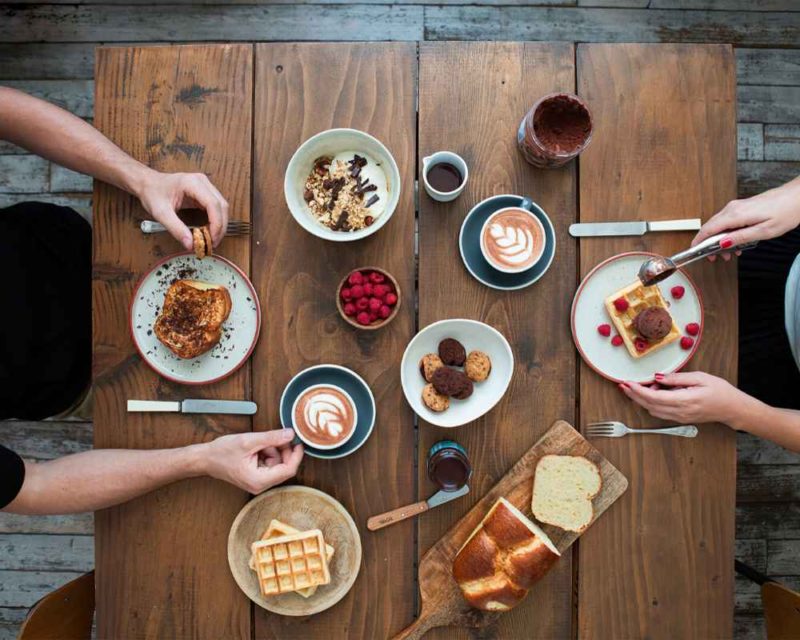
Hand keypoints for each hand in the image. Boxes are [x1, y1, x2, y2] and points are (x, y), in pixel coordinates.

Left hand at [134, 169, 228, 250]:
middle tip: (213, 243)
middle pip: (221, 206)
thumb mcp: (161, 213)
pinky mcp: (205, 191)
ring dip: (220, 224)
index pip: (213, 204)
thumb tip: (190, 245)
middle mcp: (202, 182)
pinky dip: (216, 220)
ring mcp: (205, 185)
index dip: (216, 224)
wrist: (148, 183)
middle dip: (220, 227)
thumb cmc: (153, 194)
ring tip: (211, 239)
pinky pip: (216, 206)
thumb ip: (176, 229)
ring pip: (222, 206)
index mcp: (192, 183)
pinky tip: (209, 230)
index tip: (212, 239)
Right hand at [200, 429, 302, 493]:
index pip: (288, 470)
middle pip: (284, 467)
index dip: (296, 455)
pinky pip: (269, 464)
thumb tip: (290, 434)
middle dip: (281, 450)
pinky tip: (255, 449)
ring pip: (277, 464)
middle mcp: (260, 485)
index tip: (299, 442)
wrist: (205, 459)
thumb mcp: (249, 441)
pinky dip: (266, 453)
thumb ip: (271, 437)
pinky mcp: (256, 477)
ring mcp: (258, 482)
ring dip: (272, 451)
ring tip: (257, 444)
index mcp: (259, 480)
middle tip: (273, 438)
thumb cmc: (221, 453)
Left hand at [619, 371, 757, 426]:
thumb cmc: (719, 390)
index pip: (655, 397)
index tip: (628, 383)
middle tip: (622, 385)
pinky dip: (651, 403)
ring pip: (652, 410)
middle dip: (633, 395)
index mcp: (685, 401)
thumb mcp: (700, 377)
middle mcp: (680, 412)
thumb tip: (657, 377)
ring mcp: (679, 417)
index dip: (638, 391)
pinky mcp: (680, 418)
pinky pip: (660, 412)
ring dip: (641, 399)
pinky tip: (651, 392)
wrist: (733, 409)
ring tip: (636, 385)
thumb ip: (676, 378)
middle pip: (649, 405)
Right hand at [691, 176, 799, 260]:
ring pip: (719, 224)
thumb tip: (722, 244)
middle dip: (710, 244)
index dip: (699, 241)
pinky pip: (727, 220)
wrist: (798, 196)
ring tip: (730, 253)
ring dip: (720, 239)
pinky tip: (736, 240)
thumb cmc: (786, 212)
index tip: (694, 251)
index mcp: (736, 215)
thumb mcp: (764, 231)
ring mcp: (736, 206)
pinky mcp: (742, 206)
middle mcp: (733, 208)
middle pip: (711, 227)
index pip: (708, 229)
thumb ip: (741, 238)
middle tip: (717, 258)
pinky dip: (727, 232)